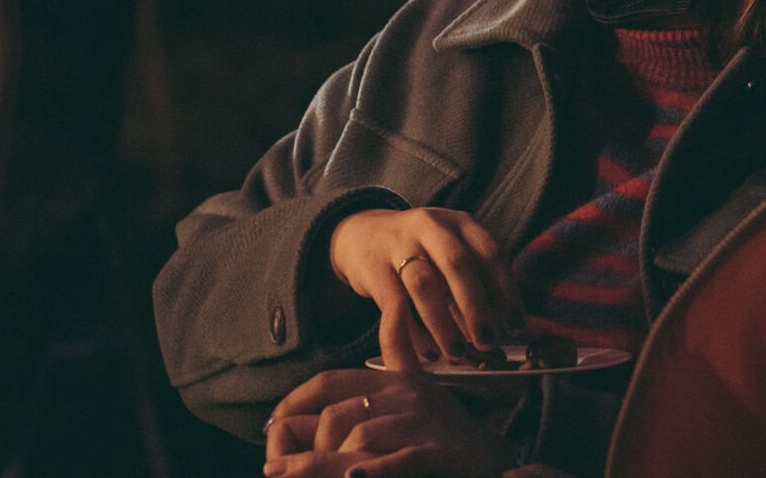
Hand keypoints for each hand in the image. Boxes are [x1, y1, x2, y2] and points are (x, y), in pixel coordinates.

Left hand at [264, 369, 517, 476]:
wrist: (494, 458)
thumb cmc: (448, 427)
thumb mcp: (420, 384)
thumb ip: (400, 349)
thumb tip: (394, 305)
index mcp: (394, 380)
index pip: (331, 382)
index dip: (295, 402)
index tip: (270, 426)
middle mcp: (404, 397)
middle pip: (337, 415)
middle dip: (302, 447)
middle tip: (277, 470)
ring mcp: (420, 424)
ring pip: (359, 437)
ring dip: (322, 465)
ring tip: (291, 477)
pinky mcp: (436, 451)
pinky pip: (398, 459)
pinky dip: (375, 470)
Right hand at [328, 207, 519, 371]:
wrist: (363, 236)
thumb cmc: (422, 253)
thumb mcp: (451, 254)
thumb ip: (475, 284)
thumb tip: (501, 329)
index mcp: (460, 223)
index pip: (491, 252)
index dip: (507, 290)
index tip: (516, 325)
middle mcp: (432, 226)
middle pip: (458, 264)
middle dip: (477, 307)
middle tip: (488, 341)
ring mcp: (399, 244)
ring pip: (425, 284)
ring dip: (444, 322)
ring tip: (458, 352)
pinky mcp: (373, 267)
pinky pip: (395, 303)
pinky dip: (415, 332)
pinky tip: (429, 351)